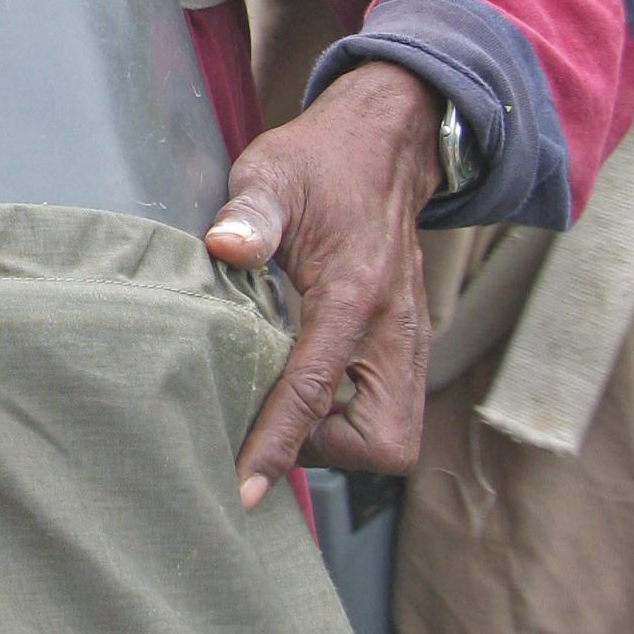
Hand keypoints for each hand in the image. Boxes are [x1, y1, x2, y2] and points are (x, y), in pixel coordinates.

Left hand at [204, 60, 440, 510]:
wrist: (387, 145)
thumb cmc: (322, 161)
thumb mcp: (275, 172)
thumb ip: (250, 211)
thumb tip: (224, 248)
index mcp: (357, 295)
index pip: (314, 392)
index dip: (276, 446)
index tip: (243, 489)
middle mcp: (395, 330)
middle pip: (384, 442)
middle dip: (326, 452)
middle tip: (270, 422)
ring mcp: (409, 341)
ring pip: (393, 435)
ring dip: (338, 439)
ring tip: (281, 407)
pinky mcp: (406, 344)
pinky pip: (389, 409)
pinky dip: (349, 418)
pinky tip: (302, 390)